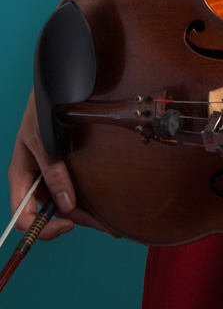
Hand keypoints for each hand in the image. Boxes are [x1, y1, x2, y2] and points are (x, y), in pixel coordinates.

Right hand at [7, 90, 118, 239]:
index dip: (43, 227)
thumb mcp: (43, 139)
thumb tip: (65, 203)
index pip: (24, 217)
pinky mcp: (67, 166)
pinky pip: (76, 187)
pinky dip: (89, 197)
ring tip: (112, 223)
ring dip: (86, 213)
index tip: (67, 222)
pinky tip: (106, 202)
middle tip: (106, 227)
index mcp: (21, 178)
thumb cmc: (42, 110)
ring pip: (66, 203)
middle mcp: (36, 181)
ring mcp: (52, 174)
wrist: (58, 85)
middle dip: (76, 221)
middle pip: (51, 213)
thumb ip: (52, 170)